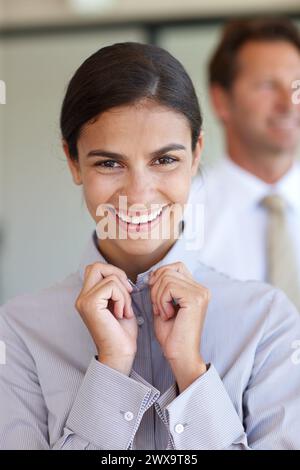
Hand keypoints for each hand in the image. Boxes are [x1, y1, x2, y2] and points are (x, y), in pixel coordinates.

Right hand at [75, 262, 137, 374]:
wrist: (120, 354)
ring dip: (124, 293)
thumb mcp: (120, 303)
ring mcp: (84, 301)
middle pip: (96, 266)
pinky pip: (111, 286)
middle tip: (127, 292)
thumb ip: (116, 288)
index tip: (126, 289)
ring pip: (109, 278)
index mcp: (88, 296)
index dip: (113, 272)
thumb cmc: (122, 333)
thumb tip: (121, 275)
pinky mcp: (90, 304)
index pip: (95, 268)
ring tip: (124, 310)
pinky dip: (122, 298)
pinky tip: (121, 314)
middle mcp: (82, 297)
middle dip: (117, 274)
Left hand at [149, 262, 209, 391]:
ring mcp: (200, 293)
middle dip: (156, 287)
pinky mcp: (195, 299)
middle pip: (169, 270)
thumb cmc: (172, 335)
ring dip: (158, 296)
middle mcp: (202, 289)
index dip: (161, 274)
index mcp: (197, 289)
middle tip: (158, 307)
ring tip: (163, 313)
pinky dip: (161, 301)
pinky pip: (169, 287)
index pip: (177, 266)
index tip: (153, 289)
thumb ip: (161, 288)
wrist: (180, 355)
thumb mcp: (163, 305)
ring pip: (167, 278)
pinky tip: (167, 315)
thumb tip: (153, 274)